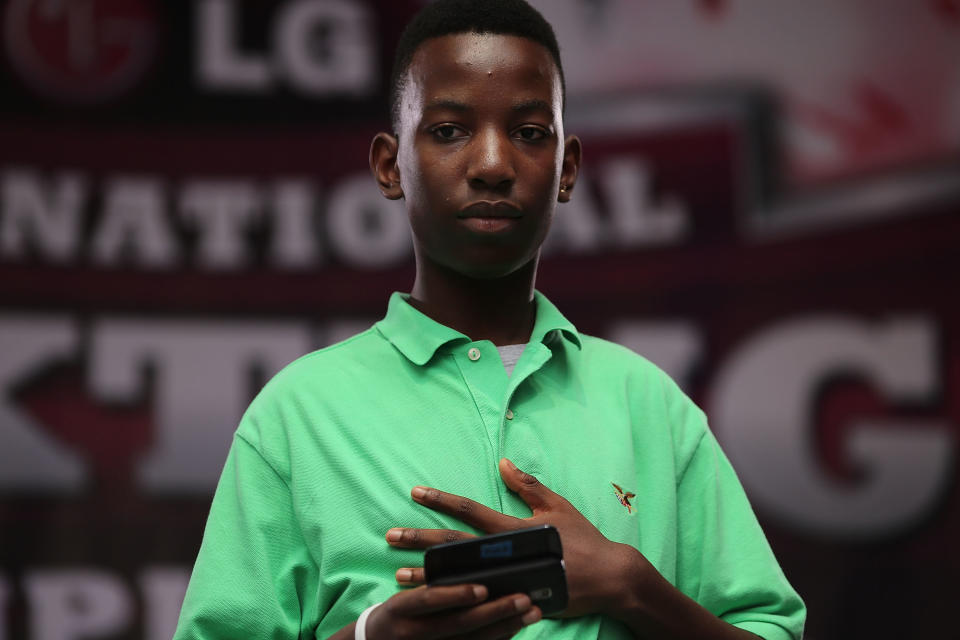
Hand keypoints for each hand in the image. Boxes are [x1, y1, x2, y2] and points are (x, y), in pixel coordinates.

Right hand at [364, 583, 540, 639]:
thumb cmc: (399, 613)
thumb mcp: (403, 599)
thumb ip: (432, 585)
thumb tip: (476, 569)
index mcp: (401, 609)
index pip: (429, 600)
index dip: (455, 595)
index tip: (482, 588)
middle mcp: (414, 633)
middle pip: (459, 624)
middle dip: (494, 612)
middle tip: (523, 598)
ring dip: (506, 627)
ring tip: (532, 612)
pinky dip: (499, 639)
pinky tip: (518, 627)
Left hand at [385, 458, 652, 619]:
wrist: (609, 578)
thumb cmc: (583, 539)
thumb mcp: (556, 505)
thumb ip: (527, 485)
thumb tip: (502, 462)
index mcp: (512, 527)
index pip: (469, 509)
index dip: (441, 500)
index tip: (415, 493)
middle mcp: (504, 553)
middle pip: (453, 545)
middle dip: (419, 540)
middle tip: (389, 536)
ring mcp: (506, 579)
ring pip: (457, 578)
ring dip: (426, 576)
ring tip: (398, 573)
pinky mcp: (512, 601)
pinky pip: (475, 603)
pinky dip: (452, 602)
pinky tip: (432, 603)